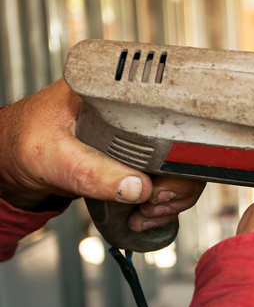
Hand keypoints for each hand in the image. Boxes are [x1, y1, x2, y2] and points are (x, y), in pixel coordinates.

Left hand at [0, 79, 203, 230]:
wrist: (9, 162)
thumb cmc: (18, 142)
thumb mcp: (49, 156)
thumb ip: (89, 172)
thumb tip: (137, 187)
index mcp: (112, 94)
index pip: (167, 115)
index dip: (176, 150)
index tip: (161, 182)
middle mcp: (131, 112)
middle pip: (183, 144)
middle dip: (178, 183)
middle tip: (155, 203)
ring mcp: (137, 136)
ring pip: (181, 166)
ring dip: (174, 197)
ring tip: (148, 213)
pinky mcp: (137, 158)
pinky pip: (168, 179)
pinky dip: (165, 201)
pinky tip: (146, 212)